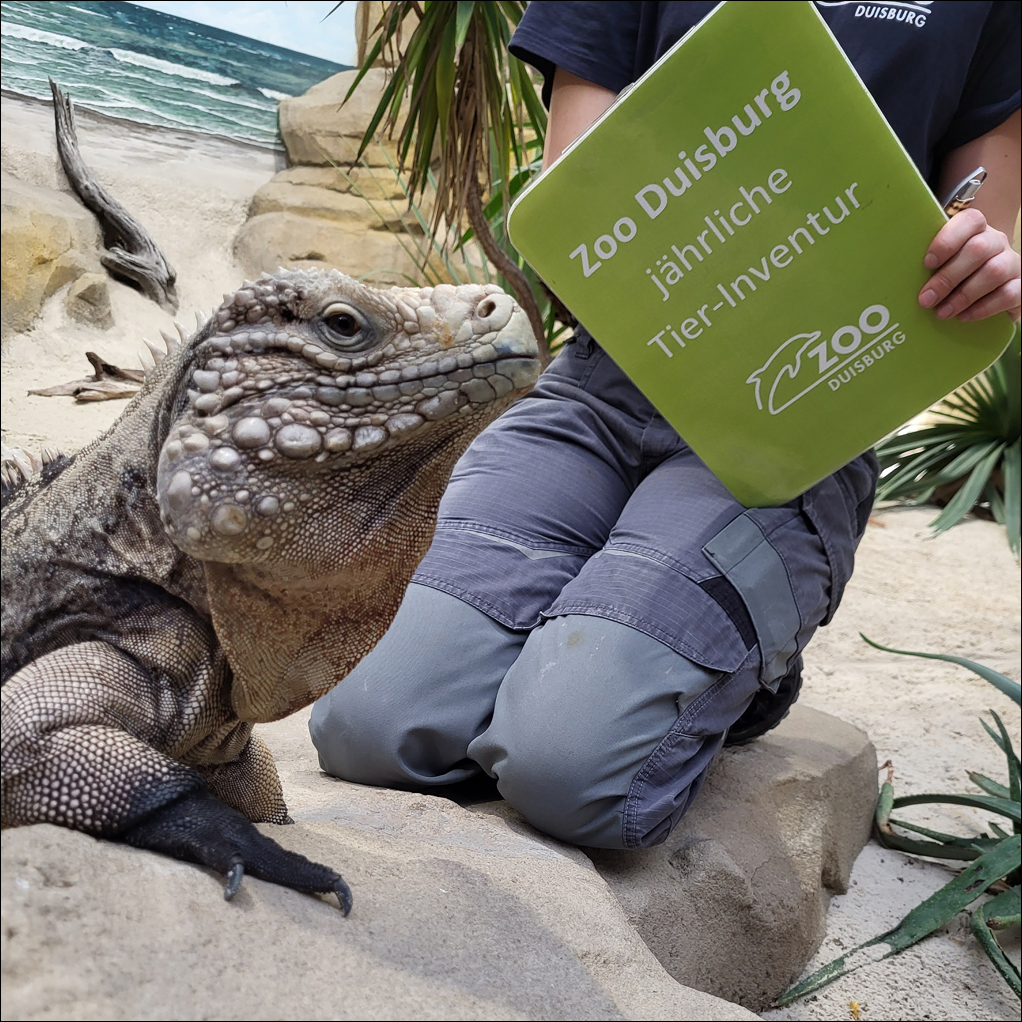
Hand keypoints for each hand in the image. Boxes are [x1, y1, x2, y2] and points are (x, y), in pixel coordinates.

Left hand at [919, 208, 1020, 322]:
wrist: (989, 289)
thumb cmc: (954, 273)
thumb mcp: (941, 263)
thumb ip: (928, 262)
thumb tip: (893, 277)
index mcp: (976, 229)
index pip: (969, 221)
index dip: (947, 240)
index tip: (927, 262)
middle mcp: (996, 242)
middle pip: (978, 249)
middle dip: (947, 277)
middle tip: (926, 299)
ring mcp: (1012, 263)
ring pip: (994, 271)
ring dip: (963, 295)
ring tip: (942, 312)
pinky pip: (1009, 294)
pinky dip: (984, 308)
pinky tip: (964, 316)